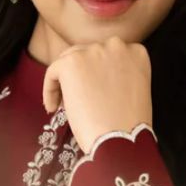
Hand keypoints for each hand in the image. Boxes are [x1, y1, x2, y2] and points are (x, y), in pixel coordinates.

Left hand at [41, 37, 152, 153]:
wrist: (119, 140)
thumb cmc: (127, 126)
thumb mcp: (135, 91)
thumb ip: (119, 75)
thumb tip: (93, 77)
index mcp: (136, 52)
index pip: (109, 56)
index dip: (97, 74)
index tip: (94, 92)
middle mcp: (116, 45)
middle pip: (88, 54)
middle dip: (81, 76)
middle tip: (77, 100)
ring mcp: (94, 52)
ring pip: (69, 61)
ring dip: (66, 82)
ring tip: (65, 105)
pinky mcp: (72, 63)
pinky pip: (52, 72)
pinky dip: (50, 89)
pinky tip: (53, 107)